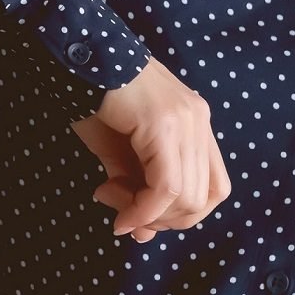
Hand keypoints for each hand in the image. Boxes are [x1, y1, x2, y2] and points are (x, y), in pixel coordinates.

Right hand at [70, 58, 231, 244]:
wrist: (80, 59)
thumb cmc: (97, 102)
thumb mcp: (120, 154)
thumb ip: (137, 190)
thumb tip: (141, 234)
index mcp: (196, 124)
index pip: (214, 188)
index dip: (182, 215)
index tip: (142, 218)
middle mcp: (199, 120)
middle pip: (203, 199)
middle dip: (161, 220)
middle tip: (122, 212)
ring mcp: (187, 120)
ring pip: (187, 198)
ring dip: (146, 214)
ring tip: (110, 197)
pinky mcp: (166, 124)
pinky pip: (166, 187)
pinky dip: (143, 209)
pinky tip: (118, 209)